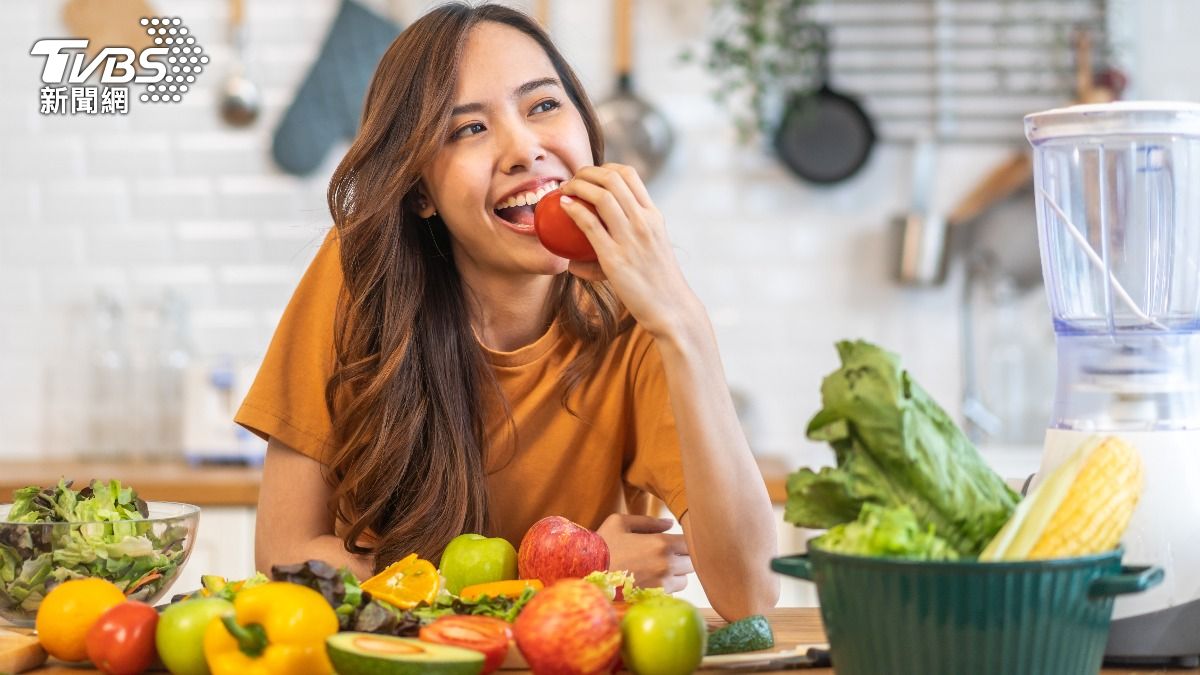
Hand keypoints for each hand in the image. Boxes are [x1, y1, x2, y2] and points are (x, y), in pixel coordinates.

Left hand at [559, 164, 703, 340]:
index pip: (629, 175)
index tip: (591, 175)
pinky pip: (590, 224)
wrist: (671, 307)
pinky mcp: (615, 257)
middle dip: (587, 172)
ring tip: (565, 189)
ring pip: (601, 195)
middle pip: (612, 179)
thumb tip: (593, 244)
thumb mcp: (651, 249)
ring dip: (578, 185)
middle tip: (572, 180)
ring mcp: (631, 237)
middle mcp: (644, 221)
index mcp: (653, 215)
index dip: (605, 168)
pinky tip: (563, 206)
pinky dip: (574, 210)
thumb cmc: (657, 282)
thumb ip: (629, 238)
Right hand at [596, 513, 693, 592]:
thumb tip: (670, 523)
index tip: (673, 542)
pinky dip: (666, 588)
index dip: (683, 541)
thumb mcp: (620, 523)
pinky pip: (672, 593)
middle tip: (666, 556)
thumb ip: (649, 521)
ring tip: (658, 570)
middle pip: (691, 562)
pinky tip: (651, 582)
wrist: (586, 574)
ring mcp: (662, 584)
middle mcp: (666, 565)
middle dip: (682, 558)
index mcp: (661, 543)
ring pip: (684, 580)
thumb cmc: (602, 546)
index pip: (690, 542)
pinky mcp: (655, 599)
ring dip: (676, 575)